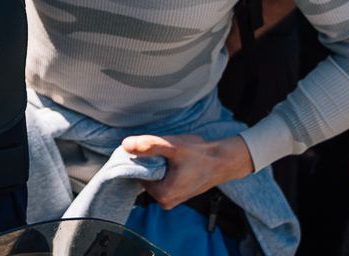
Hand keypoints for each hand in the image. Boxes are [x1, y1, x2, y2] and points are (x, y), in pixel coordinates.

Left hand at [119, 133, 255, 208]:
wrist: (223, 161)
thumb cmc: (200, 155)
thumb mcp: (172, 147)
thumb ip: (148, 146)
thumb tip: (125, 145)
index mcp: (162, 195)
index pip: (136, 174)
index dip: (140, 159)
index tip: (151, 149)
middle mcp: (166, 202)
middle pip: (145, 177)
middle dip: (150, 162)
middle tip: (166, 152)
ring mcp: (172, 200)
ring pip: (154, 177)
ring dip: (158, 165)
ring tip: (173, 157)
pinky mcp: (177, 194)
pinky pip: (162, 180)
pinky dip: (165, 169)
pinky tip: (177, 161)